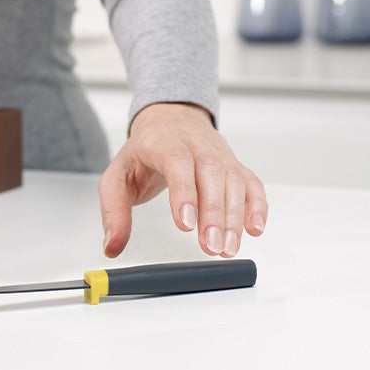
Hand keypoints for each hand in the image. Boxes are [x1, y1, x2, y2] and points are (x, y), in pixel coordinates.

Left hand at [98, 102, 267, 257]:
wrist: (169, 121)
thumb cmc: (143, 153)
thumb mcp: (117, 178)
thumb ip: (114, 212)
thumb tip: (112, 246)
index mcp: (161, 141)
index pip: (176, 159)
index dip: (184, 190)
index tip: (186, 224)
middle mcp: (194, 142)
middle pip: (210, 171)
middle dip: (213, 212)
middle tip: (210, 246)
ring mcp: (218, 152)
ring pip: (233, 179)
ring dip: (234, 216)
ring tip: (227, 248)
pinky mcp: (234, 164)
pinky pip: (251, 182)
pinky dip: (257, 206)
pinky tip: (254, 229)